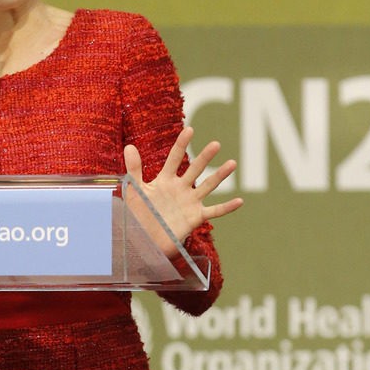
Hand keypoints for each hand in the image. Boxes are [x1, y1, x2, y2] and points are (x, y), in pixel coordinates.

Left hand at [123, 126, 242, 241]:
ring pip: (208, 185)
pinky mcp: (195, 217)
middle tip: (215, 144)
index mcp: (165, 180)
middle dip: (205, 157)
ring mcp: (190, 202)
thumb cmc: (138, 215)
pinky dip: (227, 208)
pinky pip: (214, 211)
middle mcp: (180, 188)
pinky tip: (240, 201)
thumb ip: (134, 169)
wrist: (143, 240)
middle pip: (195, 169)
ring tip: (232, 163)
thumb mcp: (134, 191)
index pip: (175, 158)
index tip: (190, 130)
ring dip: (220, 175)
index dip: (182, 144)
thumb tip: (129, 147)